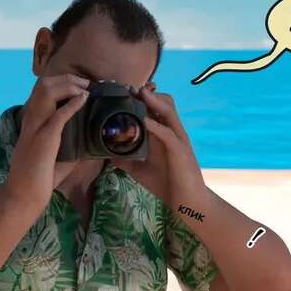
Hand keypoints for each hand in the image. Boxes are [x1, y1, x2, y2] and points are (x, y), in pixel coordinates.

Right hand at [3, 74, 89, 207]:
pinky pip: (59, 115)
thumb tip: (91, 143)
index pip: (41, 91)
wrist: (24, 194)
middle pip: (43, 85)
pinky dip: (72, 104)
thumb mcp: (55, 156)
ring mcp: (36, 127)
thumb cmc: (38, 178)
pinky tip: (84, 99)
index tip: (80, 85)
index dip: (61, 82)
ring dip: (69, 86)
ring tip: (86, 88)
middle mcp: (31, 120)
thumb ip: (69, 145)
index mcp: (31, 122)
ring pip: (48, 92)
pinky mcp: (44, 139)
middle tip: (86, 83)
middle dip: (67, 79)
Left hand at [113, 83, 209, 215]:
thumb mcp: (139, 168)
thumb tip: (105, 152)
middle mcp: (172, 130)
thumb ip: (124, 158)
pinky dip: (154, 124)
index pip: (154, 106)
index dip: (140, 96)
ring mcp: (177, 138)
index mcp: (163, 132)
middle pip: (162, 101)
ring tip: (137, 94)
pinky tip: (142, 121)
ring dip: (153, 100)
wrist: (185, 201)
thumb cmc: (165, 183)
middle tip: (126, 88)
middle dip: (145, 92)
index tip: (122, 90)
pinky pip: (167, 131)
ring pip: (168, 109)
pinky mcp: (180, 149)